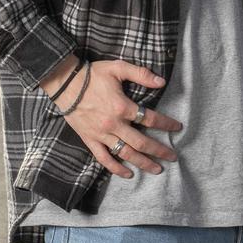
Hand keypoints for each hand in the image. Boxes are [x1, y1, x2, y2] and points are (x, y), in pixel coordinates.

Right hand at [41, 56, 181, 178]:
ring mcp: (101, 135)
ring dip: (143, 163)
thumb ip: (141, 74)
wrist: (65, 84)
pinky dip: (116, 168)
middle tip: (173, 156)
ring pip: (125, 153)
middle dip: (159, 150)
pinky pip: (104, 159)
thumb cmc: (93, 75)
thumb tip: (162, 81)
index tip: (177, 127)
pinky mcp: (90, 140)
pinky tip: (128, 174)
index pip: (150, 118)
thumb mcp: (118, 68)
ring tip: (157, 169)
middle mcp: (113, 124)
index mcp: (122, 107)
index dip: (166, 123)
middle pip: (141, 142)